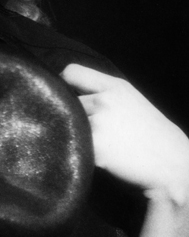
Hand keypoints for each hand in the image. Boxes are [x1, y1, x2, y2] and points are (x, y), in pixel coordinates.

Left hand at [61, 64, 188, 203]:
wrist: (172, 164)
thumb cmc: (151, 133)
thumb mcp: (130, 100)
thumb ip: (102, 92)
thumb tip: (68, 91)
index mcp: (113, 86)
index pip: (71, 72)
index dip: (64, 83)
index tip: (65, 94)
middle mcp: (104, 101)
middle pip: (66, 102)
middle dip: (73, 114)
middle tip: (91, 128)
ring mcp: (98, 124)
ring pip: (68, 125)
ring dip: (74, 133)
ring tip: (97, 143)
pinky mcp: (96, 148)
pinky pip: (74, 146)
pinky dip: (79, 151)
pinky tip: (98, 155)